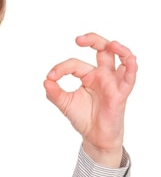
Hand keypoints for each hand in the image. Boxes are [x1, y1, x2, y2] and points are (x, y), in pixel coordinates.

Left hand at [43, 33, 137, 166]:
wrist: (93, 137)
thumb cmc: (83, 118)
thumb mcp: (64, 103)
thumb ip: (54, 92)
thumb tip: (45, 81)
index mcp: (88, 75)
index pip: (75, 64)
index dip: (61, 68)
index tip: (50, 77)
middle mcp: (102, 75)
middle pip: (103, 50)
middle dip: (93, 40)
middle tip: (78, 39)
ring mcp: (113, 82)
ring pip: (121, 58)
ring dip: (119, 49)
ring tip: (111, 44)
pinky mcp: (120, 93)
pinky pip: (129, 78)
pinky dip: (130, 68)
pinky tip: (129, 60)